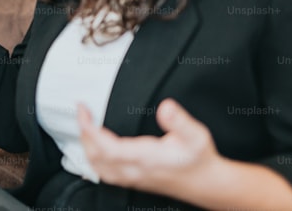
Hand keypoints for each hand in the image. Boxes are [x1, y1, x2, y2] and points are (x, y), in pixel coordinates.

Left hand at [77, 99, 220, 196]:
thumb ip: (180, 121)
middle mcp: (135, 171)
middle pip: (96, 157)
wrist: (208, 184)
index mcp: (145, 159)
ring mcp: (133, 178)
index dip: (89, 129)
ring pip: (98, 168)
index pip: (106, 147)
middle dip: (83, 134)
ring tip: (85, 126)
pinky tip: (94, 147)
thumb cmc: (200, 159)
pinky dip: (94, 159)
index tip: (83, 110)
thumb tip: (165, 107)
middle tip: (83, 112)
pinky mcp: (134, 180)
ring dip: (87, 146)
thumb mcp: (196, 136)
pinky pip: (105, 173)